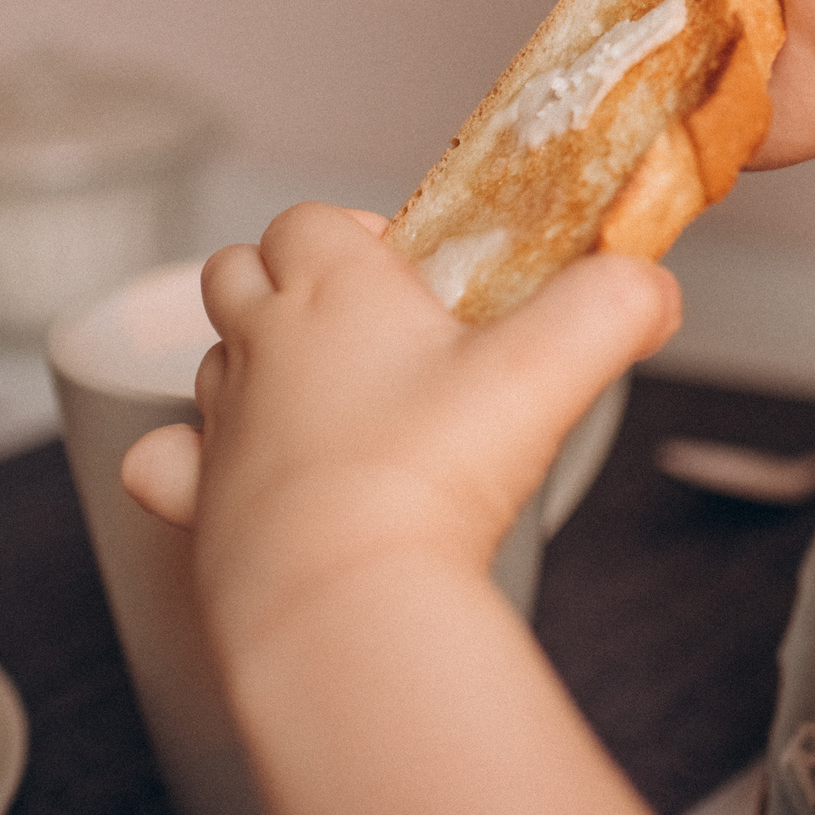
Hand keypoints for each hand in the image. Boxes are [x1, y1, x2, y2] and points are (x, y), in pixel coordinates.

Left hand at [123, 203, 677, 640]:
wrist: (344, 596)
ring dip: (253, 370)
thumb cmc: (428, 477)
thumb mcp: (549, 371)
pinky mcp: (200, 502)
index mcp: (331, 289)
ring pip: (211, 362)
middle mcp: (261, 344)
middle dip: (288, 283)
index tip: (408, 273)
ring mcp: (222, 423)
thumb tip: (650, 287)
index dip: (353, 231)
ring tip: (326, 410)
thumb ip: (608, 311)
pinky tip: (234, 476)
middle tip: (366, 334)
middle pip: (239, 271)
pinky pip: (164, 459)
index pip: (310, 218)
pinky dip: (186, 459)